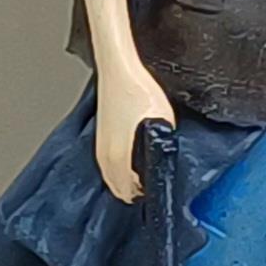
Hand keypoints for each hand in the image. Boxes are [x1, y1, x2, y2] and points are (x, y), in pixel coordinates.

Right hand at [94, 57, 176, 204]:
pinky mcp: (99, 137)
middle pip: (116, 187)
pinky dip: (115, 171)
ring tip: (140, 181)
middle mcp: (105, 154)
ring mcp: (100, 145)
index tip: (153, 194)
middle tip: (149, 189)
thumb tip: (165, 158)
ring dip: (123, 181)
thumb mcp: (162, 118)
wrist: (117, 70)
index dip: (142, 195)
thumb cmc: (136, 89)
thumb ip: (163, 143)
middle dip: (133, 191)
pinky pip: (105, 165)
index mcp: (119, 154)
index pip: (127, 189)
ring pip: (109, 176)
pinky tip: (127, 166)